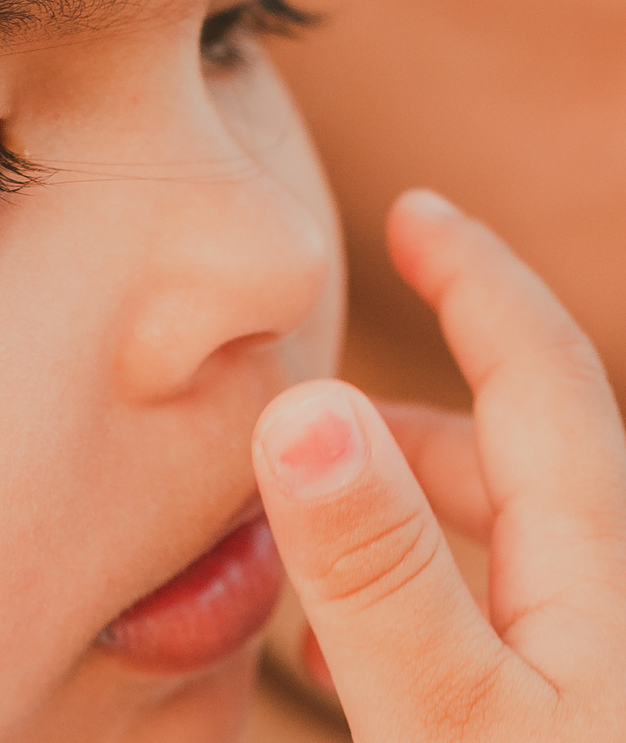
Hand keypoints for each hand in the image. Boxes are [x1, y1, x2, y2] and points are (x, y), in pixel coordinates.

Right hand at [251, 190, 625, 741]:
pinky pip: (492, 618)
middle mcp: (610, 602)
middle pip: (515, 458)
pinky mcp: (569, 714)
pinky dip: (413, 595)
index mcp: (601, 575)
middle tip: (306, 415)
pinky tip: (346, 652)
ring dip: (400, 511)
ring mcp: (597, 665)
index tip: (412, 210)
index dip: (474, 279)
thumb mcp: (451, 720)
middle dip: (406, 415)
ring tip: (307, 537)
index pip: (540, 376)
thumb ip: (381, 570)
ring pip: (500, 541)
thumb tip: (306, 404)